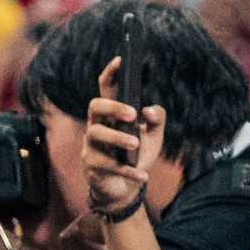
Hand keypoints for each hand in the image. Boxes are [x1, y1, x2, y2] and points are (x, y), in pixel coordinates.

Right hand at [81, 57, 166, 216]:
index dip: (110, 74)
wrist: (124, 189)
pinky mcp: (93, 166)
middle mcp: (97, 126)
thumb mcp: (154, 137)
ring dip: (117, 137)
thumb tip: (150, 110)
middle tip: (132, 113)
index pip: (105, 89)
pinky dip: (128, 171)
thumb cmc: (136, 157)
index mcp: (111, 115)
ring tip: (135, 143)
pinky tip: (143, 175)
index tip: (120, 59)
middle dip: (112, 106)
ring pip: (97, 134)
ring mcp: (92, 146)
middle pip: (94, 106)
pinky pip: (109, 165)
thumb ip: (157, 120)